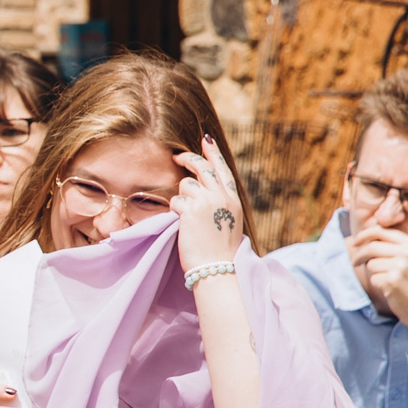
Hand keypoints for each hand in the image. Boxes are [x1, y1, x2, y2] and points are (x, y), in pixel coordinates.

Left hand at [173, 136, 245, 268]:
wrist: (218, 268)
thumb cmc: (219, 250)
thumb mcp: (227, 221)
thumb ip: (219, 203)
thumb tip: (203, 188)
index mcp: (233, 199)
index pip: (222, 169)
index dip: (212, 152)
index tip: (205, 139)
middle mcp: (222, 197)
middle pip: (202, 167)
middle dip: (188, 159)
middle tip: (176, 157)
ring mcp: (207, 202)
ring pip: (185, 184)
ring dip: (181, 198)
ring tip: (188, 218)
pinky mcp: (191, 210)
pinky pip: (175, 201)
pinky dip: (175, 211)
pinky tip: (182, 225)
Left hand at [348, 222, 407, 349]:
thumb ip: (394, 247)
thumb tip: (365, 236)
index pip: (381, 231)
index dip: (364, 235)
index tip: (355, 242)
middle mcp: (407, 253)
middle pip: (371, 247)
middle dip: (359, 255)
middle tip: (355, 262)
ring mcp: (400, 266)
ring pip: (370, 264)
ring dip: (373, 272)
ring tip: (386, 280)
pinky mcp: (392, 280)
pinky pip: (373, 278)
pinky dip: (377, 284)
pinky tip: (390, 289)